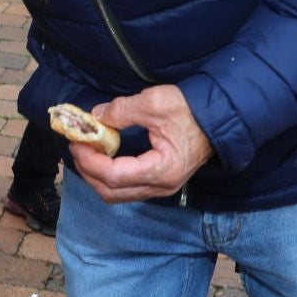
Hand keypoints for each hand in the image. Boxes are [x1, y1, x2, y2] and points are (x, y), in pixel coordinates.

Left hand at [70, 85, 212, 203]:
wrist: (219, 117)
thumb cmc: (191, 110)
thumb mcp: (155, 103)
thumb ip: (122, 110)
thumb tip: (95, 116)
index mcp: (162, 170)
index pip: (114, 176)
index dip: (90, 161)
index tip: (77, 142)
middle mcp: (161, 186)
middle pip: (111, 192)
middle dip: (88, 170)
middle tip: (77, 146)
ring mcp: (161, 187)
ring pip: (117, 194)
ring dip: (96, 175)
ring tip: (86, 151)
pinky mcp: (159, 182)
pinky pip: (126, 188)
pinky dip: (108, 176)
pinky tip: (101, 157)